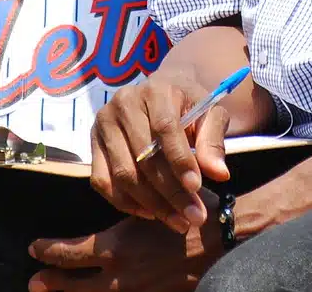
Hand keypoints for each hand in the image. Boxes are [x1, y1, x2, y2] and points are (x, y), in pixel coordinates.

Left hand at [28, 209, 221, 291]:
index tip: (35, 248)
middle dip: (53, 282)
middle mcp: (121, 276)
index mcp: (117, 247)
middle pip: (76, 285)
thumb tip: (111, 200)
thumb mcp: (153, 202)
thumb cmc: (191, 213)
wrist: (228, 240)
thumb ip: (128, 209)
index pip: (72, 253)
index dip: (50, 251)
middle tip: (34, 282)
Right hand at [91, 74, 232, 231]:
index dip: (179, 160)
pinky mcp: (93, 144)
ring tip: (178, 221)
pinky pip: (103, 181)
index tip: (196, 188)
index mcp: (156, 90)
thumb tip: (219, 174)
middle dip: (171, 192)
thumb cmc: (188, 106)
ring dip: (152, 204)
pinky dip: (126, 203)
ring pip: (123, 174)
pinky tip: (151, 213)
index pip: (165, 128)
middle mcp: (124, 103)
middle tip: (194, 216)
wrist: (161, 94)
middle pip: (144, 157)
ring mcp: (104, 124)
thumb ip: (213, 140)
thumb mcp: (209, 114)